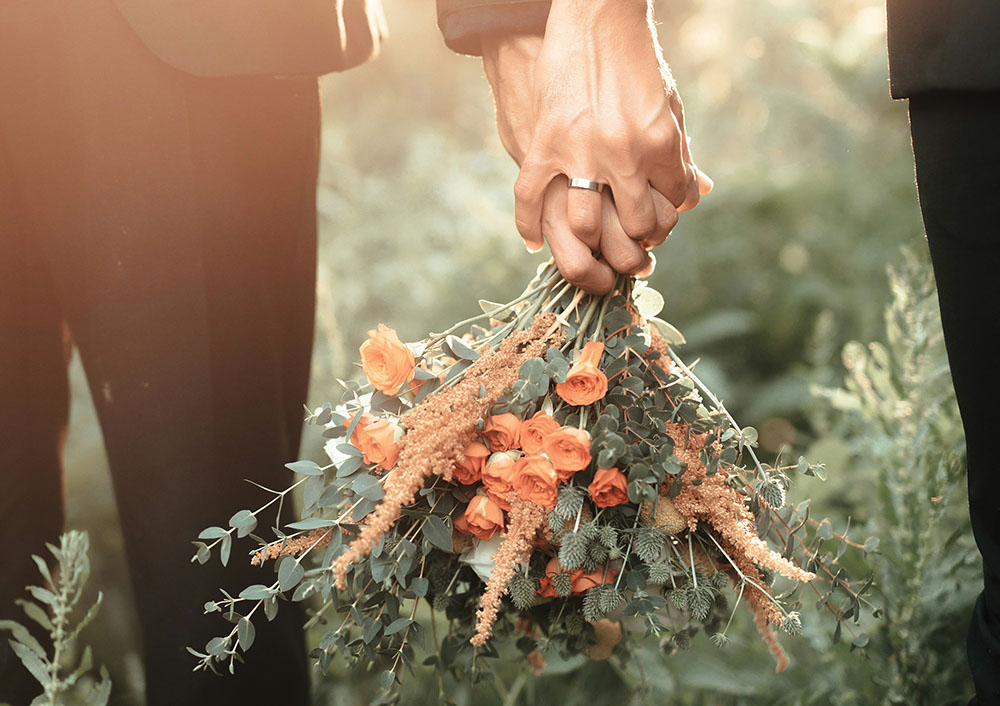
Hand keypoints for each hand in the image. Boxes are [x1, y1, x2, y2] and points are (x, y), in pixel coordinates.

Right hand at [483, 30, 687, 292]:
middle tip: (632, 244)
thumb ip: (680, 152)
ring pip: (585, 226)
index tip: (659, 218)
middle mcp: (623, 153)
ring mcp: (580, 151)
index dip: (669, 216)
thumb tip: (698, 193)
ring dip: (590, 242)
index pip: (675, 205)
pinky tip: (535, 241)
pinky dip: (529, 227)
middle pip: (636, 227)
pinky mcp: (543, 143)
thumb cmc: (636, 61)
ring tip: (592, 242)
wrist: (595, 18)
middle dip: (638, 242)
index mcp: (660, 142)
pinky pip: (531, 199)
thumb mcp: (669, 103)